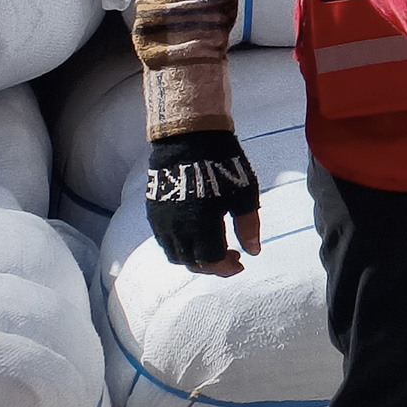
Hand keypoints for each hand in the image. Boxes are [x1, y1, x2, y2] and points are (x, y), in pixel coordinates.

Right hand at [146, 129, 262, 275]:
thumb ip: (248, 227)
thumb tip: (253, 252)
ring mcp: (162, 222)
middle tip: (231, 255)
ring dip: (194, 258)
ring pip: (175, 255)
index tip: (240, 263)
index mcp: (201, 227)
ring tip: (213, 246)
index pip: (212, 262)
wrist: (189, 138)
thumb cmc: (222, 164)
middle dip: (213, 265)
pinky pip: (164, 240)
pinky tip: (195, 234)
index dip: (227, 268)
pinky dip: (180, 246)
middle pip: (192, 263)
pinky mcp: (153, 213)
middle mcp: (177, 229)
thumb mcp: (244, 195)